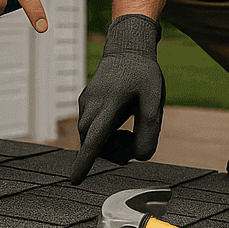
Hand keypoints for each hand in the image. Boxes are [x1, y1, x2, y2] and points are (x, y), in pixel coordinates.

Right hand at [69, 14, 165, 182]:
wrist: (127, 48)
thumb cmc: (142, 74)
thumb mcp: (154, 99)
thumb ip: (149, 129)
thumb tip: (141, 157)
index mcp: (109, 104)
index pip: (95, 138)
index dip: (86, 161)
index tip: (74, 179)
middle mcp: (91, 105)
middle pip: (93, 143)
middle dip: (112, 151)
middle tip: (133, 137)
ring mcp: (85, 103)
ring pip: (90, 137)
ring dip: (108, 141)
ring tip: (127, 126)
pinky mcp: (85, 103)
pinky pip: (90, 128)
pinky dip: (104, 132)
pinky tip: (119, 117)